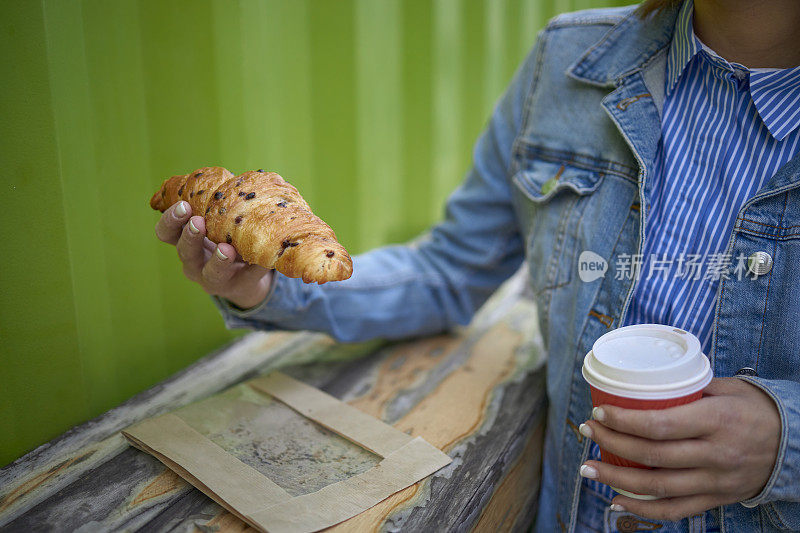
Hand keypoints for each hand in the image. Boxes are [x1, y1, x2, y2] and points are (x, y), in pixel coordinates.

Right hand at [155, 201, 272, 308]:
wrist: (244, 276)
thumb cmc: (226, 238)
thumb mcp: (218, 223)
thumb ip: (220, 206)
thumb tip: (237, 181)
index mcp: (185, 242)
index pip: (166, 232)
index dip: (170, 220)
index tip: (183, 205)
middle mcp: (194, 263)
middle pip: (184, 252)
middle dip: (190, 235)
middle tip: (199, 221)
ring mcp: (214, 279)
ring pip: (211, 273)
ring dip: (219, 260)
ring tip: (227, 249)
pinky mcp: (239, 287)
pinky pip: (247, 277)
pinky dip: (255, 266)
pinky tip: (262, 258)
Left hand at [578, 378, 779, 521]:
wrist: (796, 445)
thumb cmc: (754, 409)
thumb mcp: (725, 389)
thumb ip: (687, 389)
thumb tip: (641, 386)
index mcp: (717, 422)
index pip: (661, 425)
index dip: (624, 421)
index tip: (598, 412)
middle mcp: (715, 455)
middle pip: (653, 456)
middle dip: (611, 443)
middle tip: (585, 430)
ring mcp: (715, 482)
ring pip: (658, 487)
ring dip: (616, 479)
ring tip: (588, 467)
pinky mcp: (715, 499)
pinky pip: (674, 510)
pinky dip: (642, 509)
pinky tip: (615, 500)